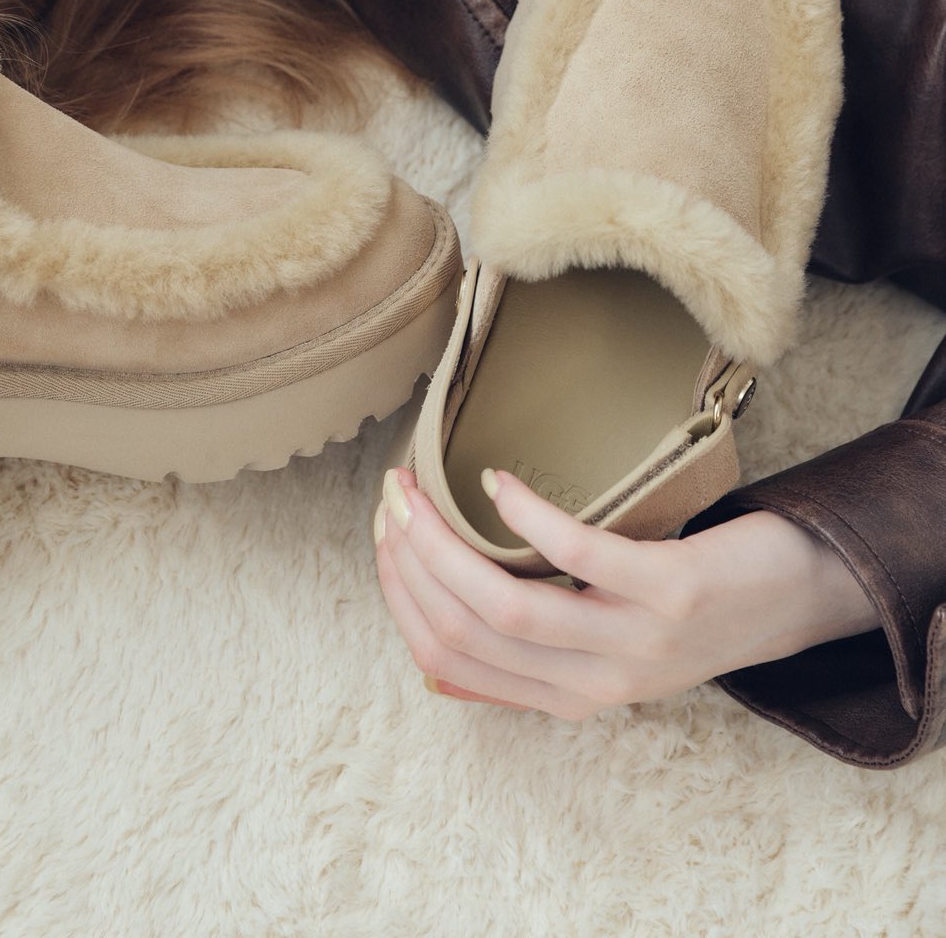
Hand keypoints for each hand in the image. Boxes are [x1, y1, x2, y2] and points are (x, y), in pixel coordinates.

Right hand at [374, 464, 881, 715]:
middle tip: (392, 498)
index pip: (450, 658)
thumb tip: (438, 649)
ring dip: (446, 542)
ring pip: (507, 604)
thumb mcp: (603, 646)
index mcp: (565, 696)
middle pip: (467, 629)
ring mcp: (633, 642)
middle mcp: (594, 682)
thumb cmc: (686, 606)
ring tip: (421, 489)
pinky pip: (581, 558)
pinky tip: (500, 482)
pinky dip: (528, 516)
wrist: (793, 598)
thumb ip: (533, 652)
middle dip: (410, 559)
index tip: (384, 534)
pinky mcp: (670, 593)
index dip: (402, 595)